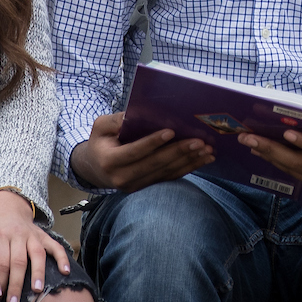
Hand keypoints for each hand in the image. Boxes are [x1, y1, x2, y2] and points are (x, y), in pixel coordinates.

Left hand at [0, 189, 71, 301]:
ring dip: (38, 272)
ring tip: (37, 290)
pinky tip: (65, 271)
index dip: (0, 280)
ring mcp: (32, 235)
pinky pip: (54, 246)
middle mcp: (17, 235)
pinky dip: (61, 257)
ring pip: (36, 254)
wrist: (7, 206)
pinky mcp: (43, 235)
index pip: (0, 261)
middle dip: (16, 283)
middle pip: (18, 261)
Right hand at [69, 113, 213, 191]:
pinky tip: (203, 159)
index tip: (171, 131)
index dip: (152, 142)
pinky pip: (170, 178)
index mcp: (110, 161)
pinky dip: (188, 168)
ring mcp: (135, 186)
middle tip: (199, 141)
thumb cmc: (101, 141)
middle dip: (178, 152)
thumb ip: (117, 120)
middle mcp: (122, 178)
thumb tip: (139, 113)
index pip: (134, 152)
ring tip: (206, 149)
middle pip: (154, 164)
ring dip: (188, 161)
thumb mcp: (101, 126)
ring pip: (165, 173)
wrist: (95, 167)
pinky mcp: (146, 188)